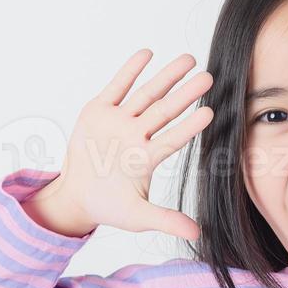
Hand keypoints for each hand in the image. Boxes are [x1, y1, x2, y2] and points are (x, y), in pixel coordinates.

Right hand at [25, 49, 213, 240]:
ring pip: (146, 94)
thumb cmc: (109, 206)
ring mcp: (119, 121)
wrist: (76, 197)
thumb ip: (165, 220)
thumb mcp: (137, 216)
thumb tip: (198, 234)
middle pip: (164, 110)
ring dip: (165, 76)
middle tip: (209, 77)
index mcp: (146, 158)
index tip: (211, 113)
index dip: (190, 126)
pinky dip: (129, 71)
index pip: (173, 139)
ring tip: (188, 59)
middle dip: (185, 93)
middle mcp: (137, 135)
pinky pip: (116, 87)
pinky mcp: (98, 111)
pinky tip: (147, 53)